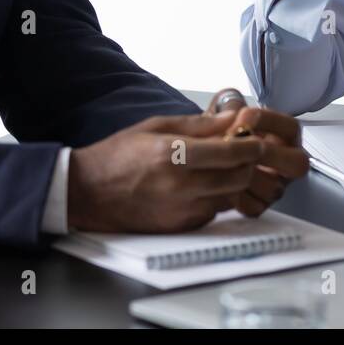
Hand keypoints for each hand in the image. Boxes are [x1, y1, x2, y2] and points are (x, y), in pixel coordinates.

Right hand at [67, 110, 307, 232]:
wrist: (87, 192)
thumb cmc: (119, 155)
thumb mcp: (157, 126)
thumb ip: (200, 124)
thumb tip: (234, 117)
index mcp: (174, 154)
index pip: (232, 153)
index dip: (252, 144)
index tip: (256, 138)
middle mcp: (181, 185)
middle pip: (239, 177)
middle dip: (248, 164)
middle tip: (243, 152)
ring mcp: (182, 209)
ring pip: (230, 196)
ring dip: (234, 182)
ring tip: (220, 168)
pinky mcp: (180, 226)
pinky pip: (214, 211)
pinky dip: (217, 198)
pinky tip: (202, 186)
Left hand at [217, 105, 310, 217]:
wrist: (204, 155)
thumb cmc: (219, 132)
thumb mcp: (224, 110)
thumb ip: (230, 105)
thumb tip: (232, 110)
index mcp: (285, 136)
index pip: (291, 128)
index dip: (269, 121)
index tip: (244, 116)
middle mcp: (286, 162)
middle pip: (298, 164)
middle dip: (268, 154)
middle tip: (242, 147)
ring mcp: (275, 185)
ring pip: (274, 188)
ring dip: (247, 175)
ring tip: (224, 165)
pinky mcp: (259, 204)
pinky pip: (255, 206)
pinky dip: (237, 197)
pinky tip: (222, 183)